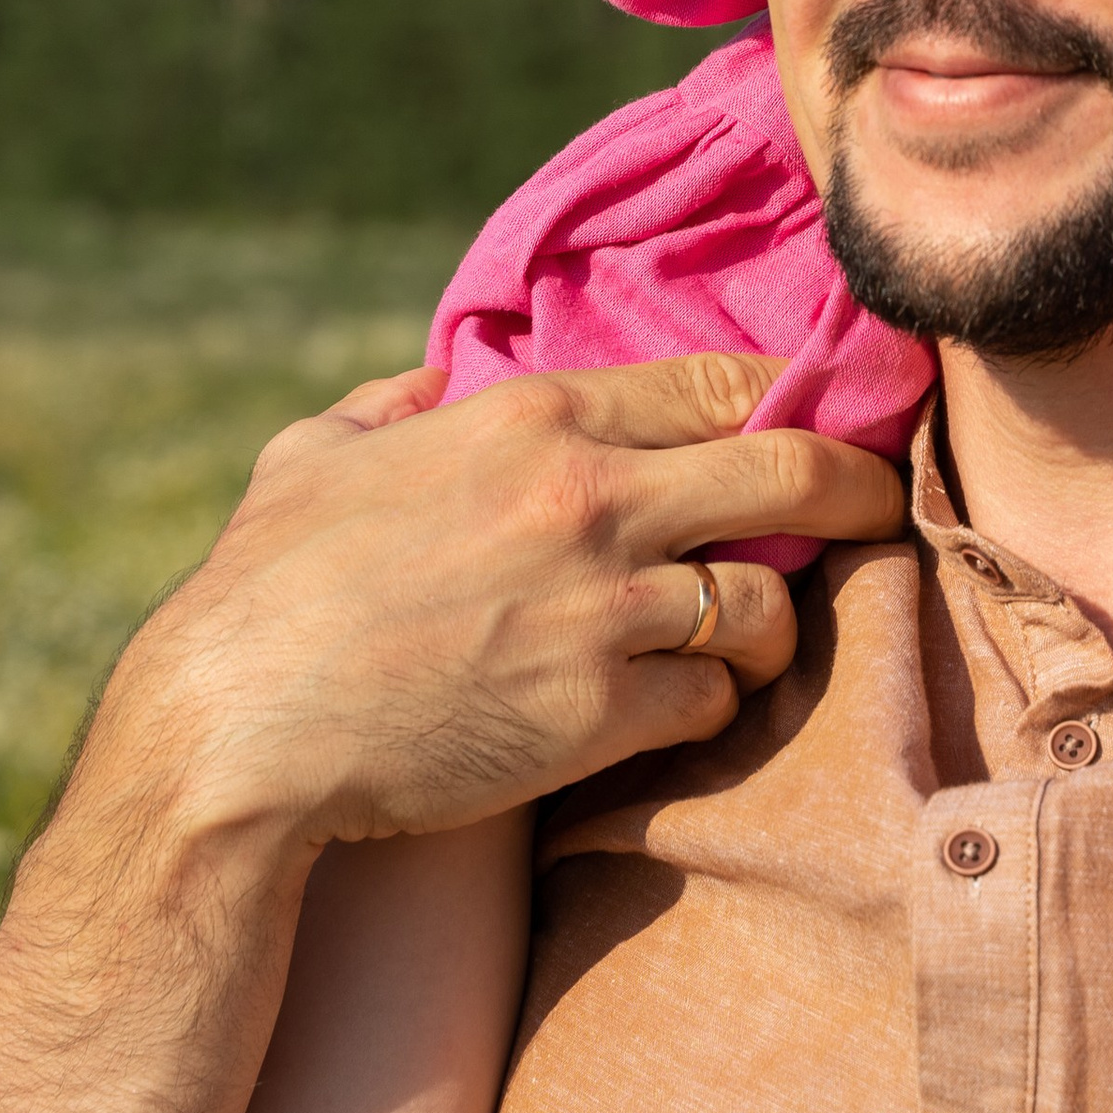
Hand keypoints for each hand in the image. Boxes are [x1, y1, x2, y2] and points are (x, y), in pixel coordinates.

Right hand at [101, 350, 907, 859]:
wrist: (234, 731)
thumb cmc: (262, 588)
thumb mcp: (316, 457)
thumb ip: (389, 407)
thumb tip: (427, 381)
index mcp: (533, 416)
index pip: (719, 382)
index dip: (790, 397)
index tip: (820, 417)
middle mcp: (588, 498)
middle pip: (791, 469)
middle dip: (855, 487)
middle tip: (879, 507)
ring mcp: (600, 609)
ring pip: (765, 603)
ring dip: (768, 624)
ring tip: (749, 640)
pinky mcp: (597, 716)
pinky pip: (710, 704)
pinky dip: (707, 707)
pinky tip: (681, 709)